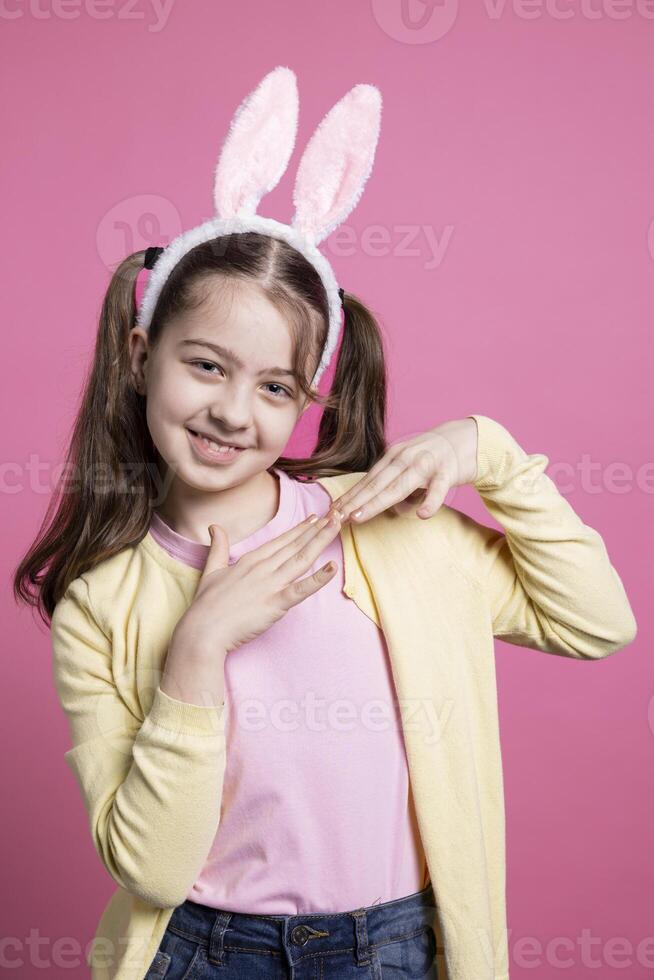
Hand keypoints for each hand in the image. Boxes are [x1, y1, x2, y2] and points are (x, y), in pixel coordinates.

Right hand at [173, 511, 342, 654]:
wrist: (202, 630)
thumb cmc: (206, 605)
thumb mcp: (211, 570)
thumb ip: (218, 548)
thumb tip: (214, 527)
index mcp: (250, 560)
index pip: (280, 541)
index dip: (299, 530)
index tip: (315, 519)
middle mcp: (263, 568)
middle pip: (295, 545)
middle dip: (317, 529)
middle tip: (336, 513)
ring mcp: (270, 584)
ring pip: (302, 559)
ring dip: (321, 541)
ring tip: (337, 525)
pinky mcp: (275, 603)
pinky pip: (301, 590)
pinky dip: (318, 579)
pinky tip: (332, 567)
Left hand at [328, 417, 478, 523]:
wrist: (467, 438)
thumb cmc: (432, 456)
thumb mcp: (405, 463)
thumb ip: (389, 479)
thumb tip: (368, 502)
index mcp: (393, 456)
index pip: (367, 480)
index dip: (349, 496)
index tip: (332, 511)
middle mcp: (405, 458)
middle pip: (376, 483)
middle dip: (354, 501)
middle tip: (336, 517)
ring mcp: (426, 464)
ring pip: (399, 485)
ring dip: (377, 502)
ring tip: (359, 516)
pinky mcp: (448, 471)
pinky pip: (439, 489)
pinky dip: (431, 501)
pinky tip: (422, 514)